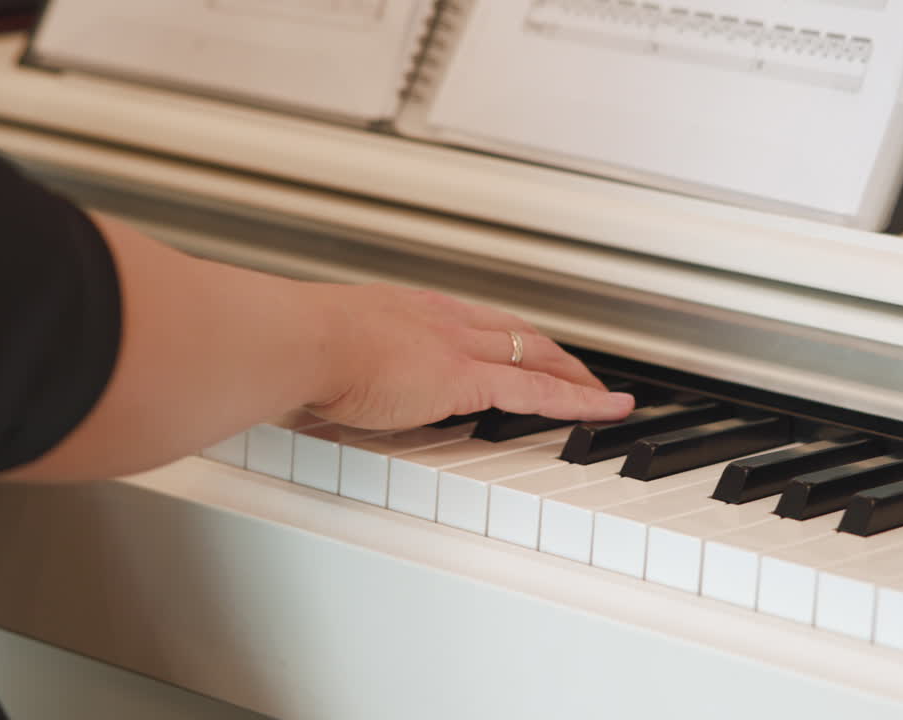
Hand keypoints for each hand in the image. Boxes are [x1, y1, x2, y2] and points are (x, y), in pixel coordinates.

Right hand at [303, 283, 634, 428]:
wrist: (299, 341)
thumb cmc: (299, 348)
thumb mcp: (330, 350)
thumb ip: (348, 366)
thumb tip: (339, 386)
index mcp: (413, 311)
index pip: (479, 322)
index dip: (509, 337)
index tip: (522, 348)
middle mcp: (444, 320)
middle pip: (519, 334)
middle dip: (555, 353)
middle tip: (581, 370)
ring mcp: (458, 347)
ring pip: (538, 356)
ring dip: (575, 375)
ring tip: (602, 394)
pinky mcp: (464, 379)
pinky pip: (537, 390)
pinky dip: (577, 399)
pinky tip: (603, 407)